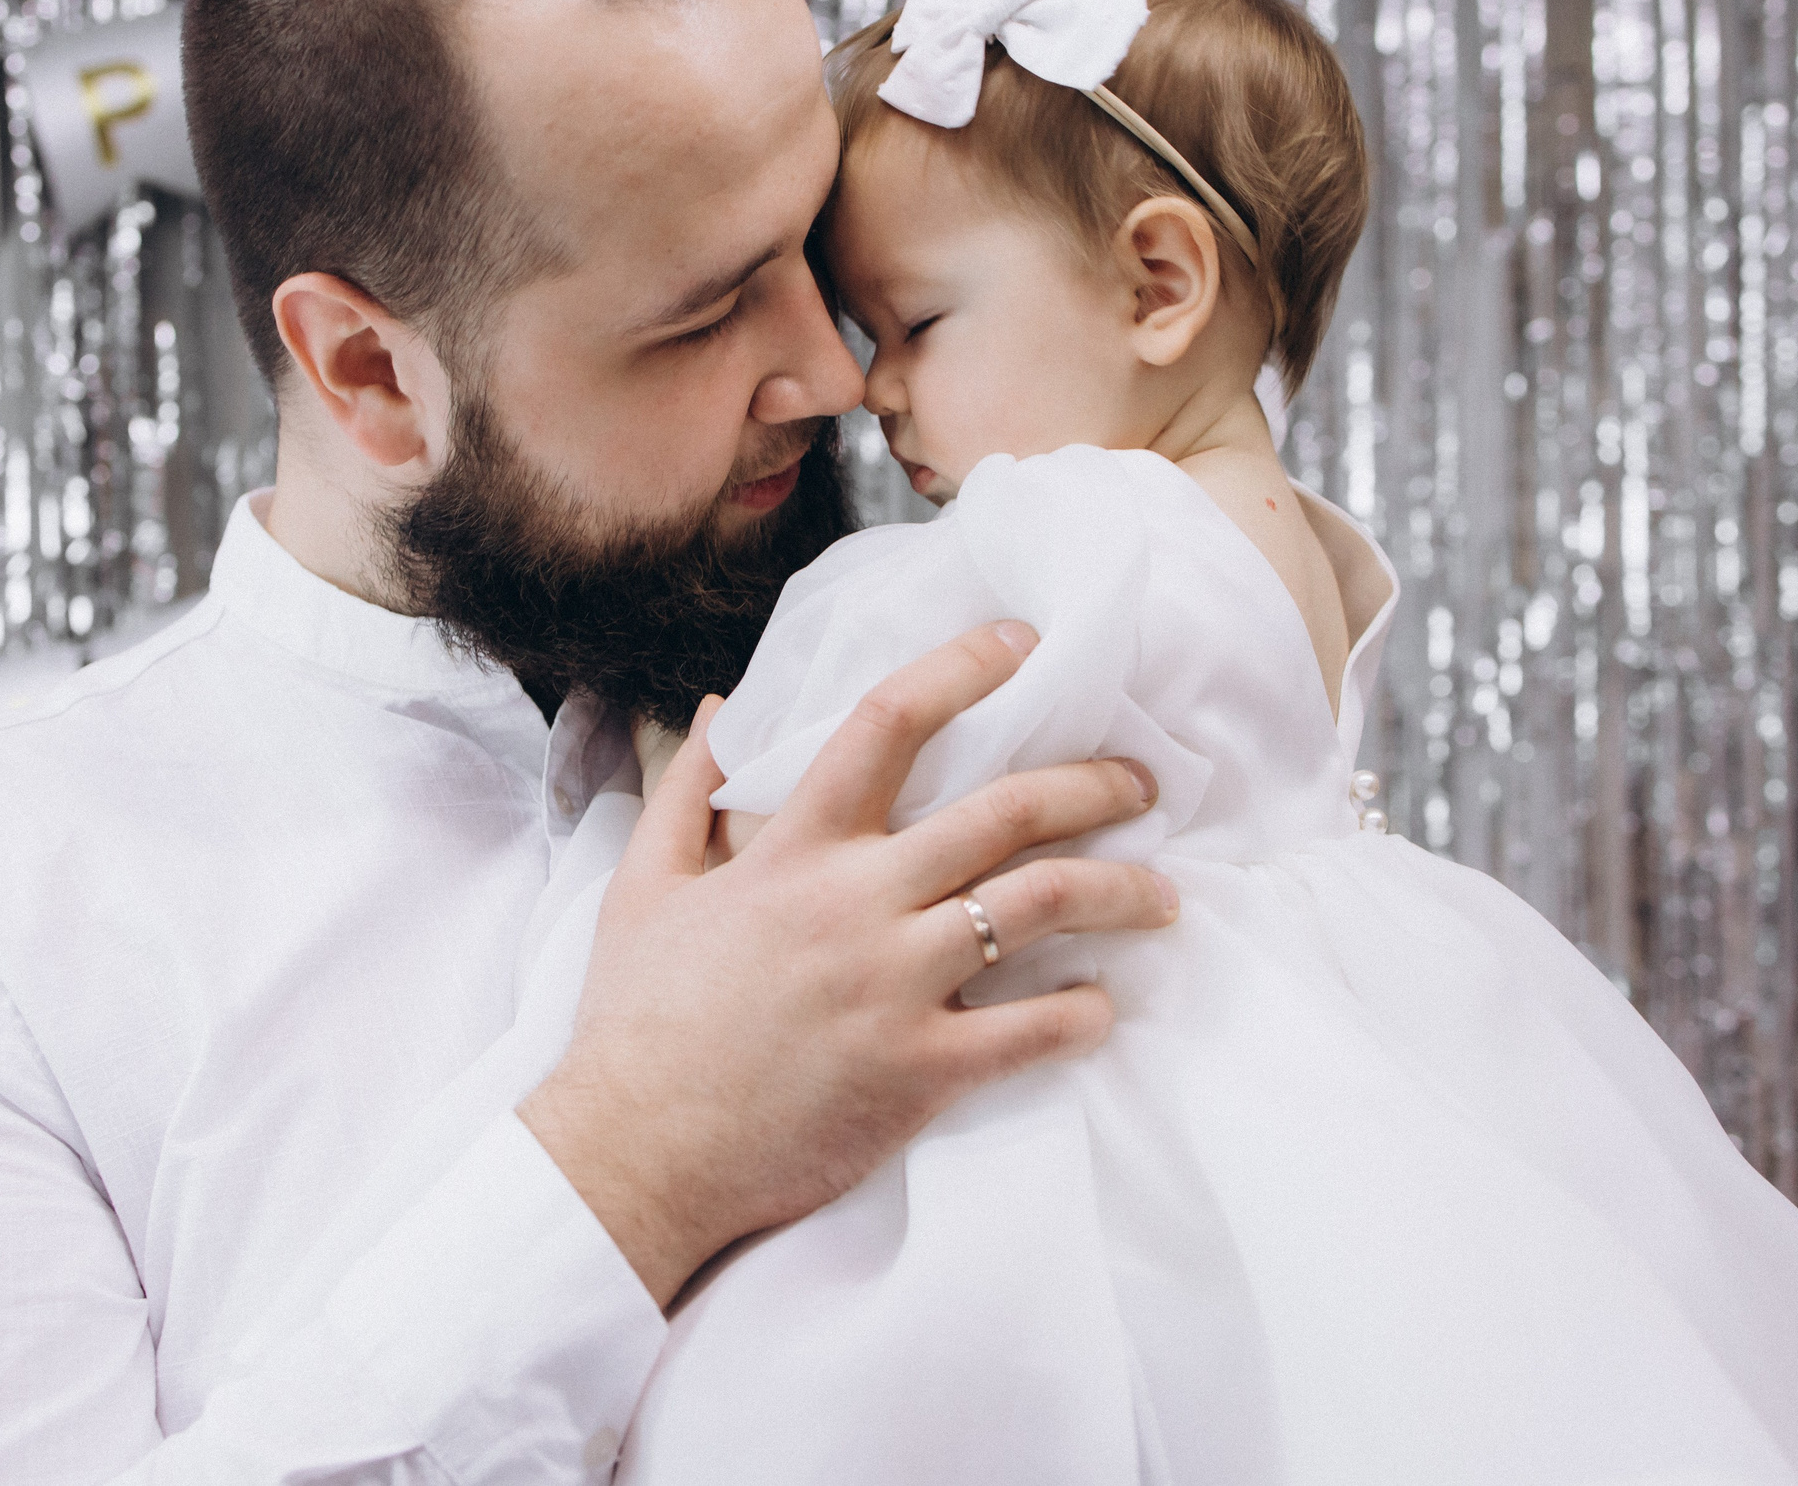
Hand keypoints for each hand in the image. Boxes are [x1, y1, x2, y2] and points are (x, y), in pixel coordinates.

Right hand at [518, 621, 1174, 1305]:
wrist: (634, 1152)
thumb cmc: (636, 1019)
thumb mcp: (644, 886)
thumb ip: (689, 788)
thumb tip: (722, 706)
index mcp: (793, 851)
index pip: (888, 723)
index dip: (963, 669)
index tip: (1020, 646)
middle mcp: (855, 903)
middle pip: (1004, 812)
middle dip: (1093, 785)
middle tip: (1140, 783)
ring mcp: (894, 986)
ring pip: (1040, 906)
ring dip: (1121, 891)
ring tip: (1163, 895)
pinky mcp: (919, 1070)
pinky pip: (1033, 1030)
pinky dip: (1085, 1013)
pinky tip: (1103, 1005)